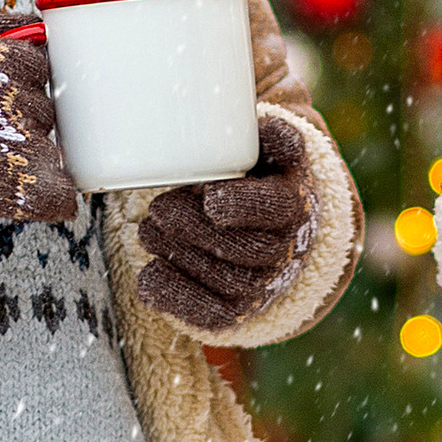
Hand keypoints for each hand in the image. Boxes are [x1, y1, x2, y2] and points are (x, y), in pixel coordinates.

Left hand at [137, 112, 316, 330]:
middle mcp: (287, 248)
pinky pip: (211, 316)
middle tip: (158, 209)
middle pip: (246, 248)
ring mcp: (265, 284)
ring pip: (226, 281)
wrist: (269, 227)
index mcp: (293, 200)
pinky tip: (150, 276)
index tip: (210, 197)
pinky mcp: (238, 310)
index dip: (244, 205)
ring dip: (179, 256)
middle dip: (194, 229)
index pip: (276, 206)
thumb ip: (269, 134)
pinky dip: (176, 298)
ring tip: (148, 232)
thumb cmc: (254, 176)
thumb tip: (264, 125)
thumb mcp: (266, 147)